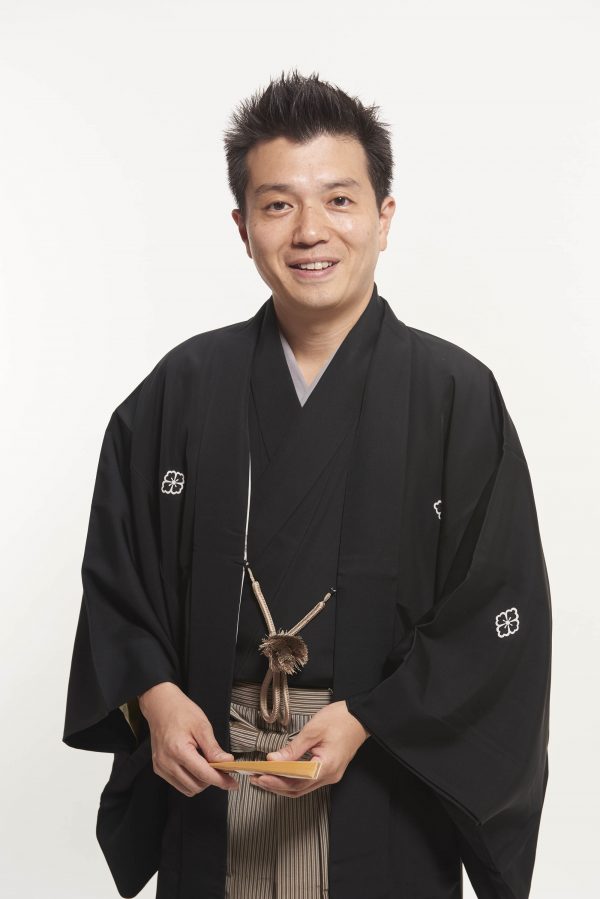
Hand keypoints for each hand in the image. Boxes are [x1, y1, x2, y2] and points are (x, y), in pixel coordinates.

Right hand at [138, 681, 239, 796]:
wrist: (160, 706)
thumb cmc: (181, 712)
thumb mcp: (202, 726)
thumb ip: (213, 748)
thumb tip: (227, 762)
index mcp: (178, 750)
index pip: (203, 774)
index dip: (221, 780)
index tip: (232, 783)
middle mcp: (167, 762)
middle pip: (196, 786)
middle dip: (211, 780)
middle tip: (221, 769)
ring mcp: (161, 767)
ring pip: (187, 789)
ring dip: (201, 782)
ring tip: (207, 765)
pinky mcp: (159, 768)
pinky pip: (178, 784)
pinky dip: (190, 780)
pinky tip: (195, 766)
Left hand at [249, 700, 369, 797]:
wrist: (360, 716)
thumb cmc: (340, 720)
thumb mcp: (313, 730)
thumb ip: (293, 748)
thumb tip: (274, 760)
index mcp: (326, 767)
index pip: (295, 782)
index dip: (275, 782)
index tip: (260, 777)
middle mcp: (329, 776)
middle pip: (297, 789)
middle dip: (275, 786)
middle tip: (257, 779)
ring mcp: (330, 775)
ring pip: (302, 788)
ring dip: (282, 784)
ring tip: (265, 777)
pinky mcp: (329, 770)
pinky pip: (307, 781)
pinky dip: (292, 780)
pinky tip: (281, 773)